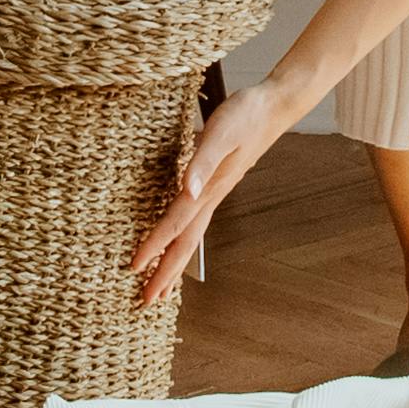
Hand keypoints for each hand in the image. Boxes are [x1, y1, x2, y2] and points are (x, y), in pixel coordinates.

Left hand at [127, 80, 297, 302]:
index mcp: (208, 188)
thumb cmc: (246, 115)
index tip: (135, 270)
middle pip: (185, 243)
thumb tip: (186, 190)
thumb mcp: (220, 133)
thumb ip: (201, 162)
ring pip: (191, 236)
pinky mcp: (217, 184)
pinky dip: (184, 238)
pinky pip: (195, 221)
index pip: (176, 225)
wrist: (274, 106)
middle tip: (146, 301)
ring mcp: (216, 193)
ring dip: (175, 261)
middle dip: (166, 273)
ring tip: (163, 285)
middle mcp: (211, 196)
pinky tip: (180, 239)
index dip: (154, 247)